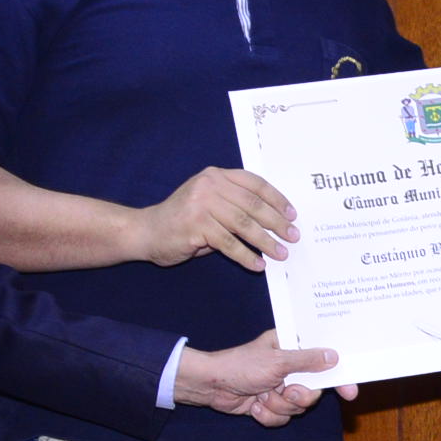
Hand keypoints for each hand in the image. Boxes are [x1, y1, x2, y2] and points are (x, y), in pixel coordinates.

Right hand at [130, 167, 296, 270]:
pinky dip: (246, 256)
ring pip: (243, 224)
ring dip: (265, 242)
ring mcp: (201, 204)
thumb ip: (235, 205)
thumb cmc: (184, 220)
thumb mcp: (210, 203)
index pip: (255, 184)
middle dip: (277, 223)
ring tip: (280, 254)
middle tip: (292, 237)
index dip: (277, 199)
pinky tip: (257, 264)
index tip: (292, 215)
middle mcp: (209, 185)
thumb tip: (274, 222)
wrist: (147, 231)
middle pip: (253, 204)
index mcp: (217, 176)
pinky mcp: (195, 226)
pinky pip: (228, 243)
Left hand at [177, 330, 337, 421]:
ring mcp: (280, 387)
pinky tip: (255, 405)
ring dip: (279, 405)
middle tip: (286, 391)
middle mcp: (289, 367)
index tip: (350, 391)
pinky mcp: (270, 404)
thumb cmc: (240, 365)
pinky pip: (282, 418)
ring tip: (262, 395)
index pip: (324, 361)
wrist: (211, 387)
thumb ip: (307, 360)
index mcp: (292, 348)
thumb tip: (333, 357)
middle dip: (298, 396)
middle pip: (313, 390)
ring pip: (297, 408)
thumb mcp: (277, 361)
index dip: (338, 376)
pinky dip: (268, 415)